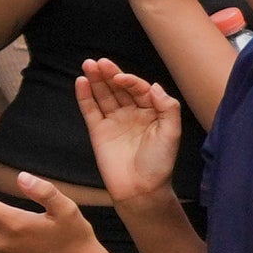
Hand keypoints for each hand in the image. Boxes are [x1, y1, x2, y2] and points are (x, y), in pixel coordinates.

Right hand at [69, 57, 183, 201]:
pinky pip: (90, 110)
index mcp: (152, 112)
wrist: (141, 190)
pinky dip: (84, 96)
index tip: (121, 78)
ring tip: (88, 65)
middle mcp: (133, 113)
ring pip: (104, 95)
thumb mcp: (172, 134)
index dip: (130, 81)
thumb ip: (167, 108)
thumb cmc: (159, 164)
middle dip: (109, 74)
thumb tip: (153, 86)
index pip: (139, 89)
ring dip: (95, 80)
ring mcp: (115, 122)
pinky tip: (81, 82)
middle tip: (99, 62)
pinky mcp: (99, 132)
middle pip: (119, 88)